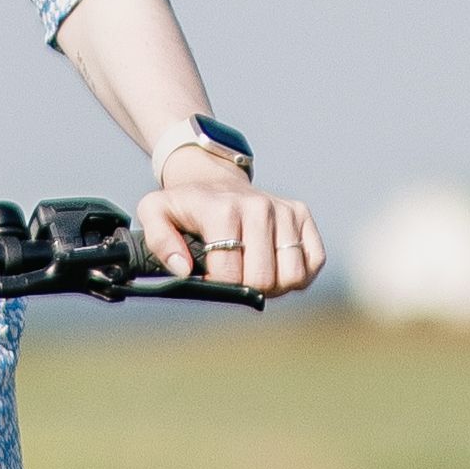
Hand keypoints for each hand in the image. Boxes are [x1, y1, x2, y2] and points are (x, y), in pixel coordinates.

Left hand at [138, 151, 320, 299]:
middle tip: (233, 278)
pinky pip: (314, 262)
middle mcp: (260, 207)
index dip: (219, 286)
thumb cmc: (185, 205)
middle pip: (264, 279)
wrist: (213, 179)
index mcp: (223, 210)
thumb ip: (159, 242)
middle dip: (246, 288)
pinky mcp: (302, 215)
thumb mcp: (155, 213)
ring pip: (293, 275)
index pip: (230, 274)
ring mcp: (285, 210)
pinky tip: (276, 267)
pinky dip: (298, 275)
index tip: (209, 277)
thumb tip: (183, 269)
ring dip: (274, 286)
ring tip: (253, 273)